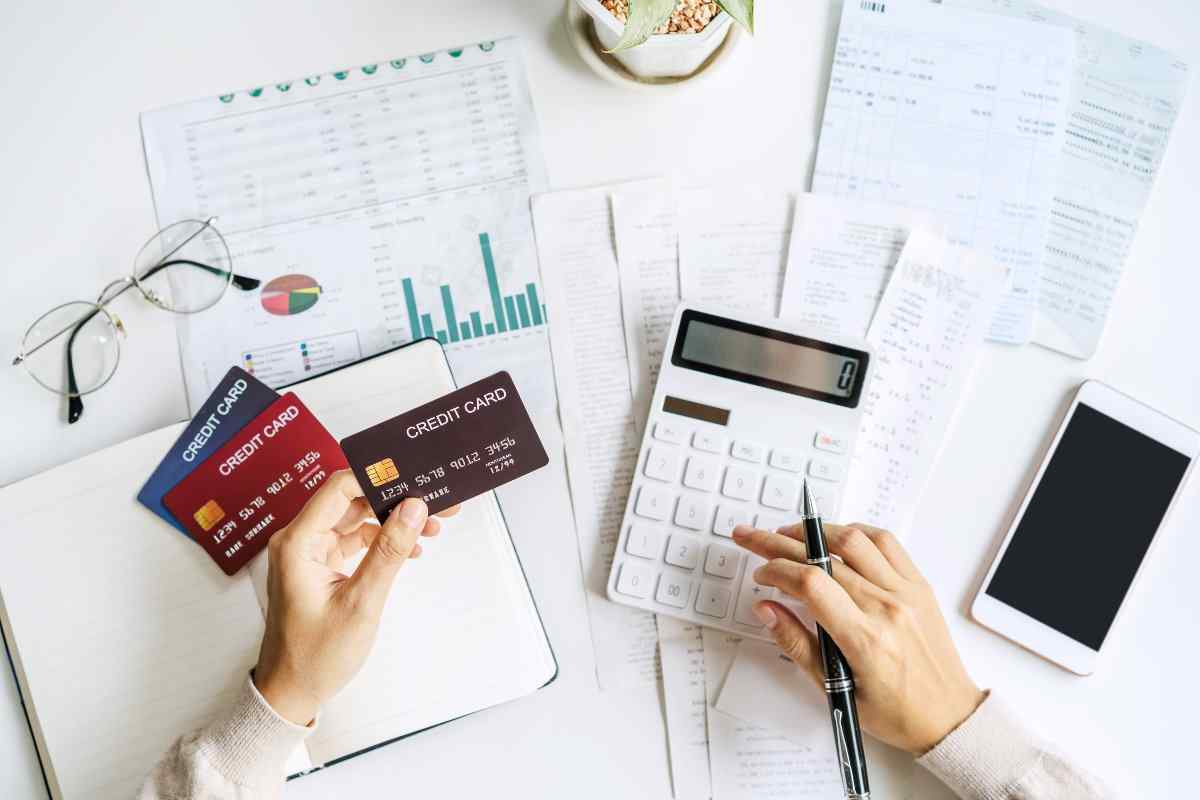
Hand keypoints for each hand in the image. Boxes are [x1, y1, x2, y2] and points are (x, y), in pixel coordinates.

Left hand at [253, 470, 456, 724]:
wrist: (291, 691)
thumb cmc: (314, 655)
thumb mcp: (361, 603)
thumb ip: (388, 552)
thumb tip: (413, 509)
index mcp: (298, 543)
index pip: (340, 488)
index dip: (378, 478)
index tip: (413, 478)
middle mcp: (300, 540)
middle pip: (352, 501)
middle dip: (394, 499)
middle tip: (434, 502)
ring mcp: (310, 553)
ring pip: (357, 520)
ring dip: (392, 521)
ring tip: (431, 527)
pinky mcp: (320, 566)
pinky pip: (355, 540)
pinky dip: (382, 541)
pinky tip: (409, 549)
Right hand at [732, 522, 983, 754]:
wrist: (950, 716)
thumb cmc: (898, 712)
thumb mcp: (836, 690)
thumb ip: (796, 644)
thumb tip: (765, 609)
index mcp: (865, 639)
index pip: (811, 584)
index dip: (776, 570)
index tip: (761, 575)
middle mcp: (887, 608)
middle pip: (824, 557)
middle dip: (779, 543)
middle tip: (753, 538)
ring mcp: (906, 592)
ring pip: (854, 540)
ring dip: (816, 531)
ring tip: (791, 535)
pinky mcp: (919, 585)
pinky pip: (886, 542)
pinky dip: (855, 532)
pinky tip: (836, 537)